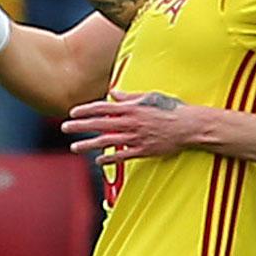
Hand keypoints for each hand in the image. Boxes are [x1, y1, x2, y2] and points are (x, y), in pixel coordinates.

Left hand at [62, 89, 199, 162]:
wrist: (190, 127)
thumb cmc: (173, 110)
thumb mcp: (151, 97)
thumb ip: (130, 97)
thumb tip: (114, 94)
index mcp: (132, 108)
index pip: (103, 108)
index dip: (86, 110)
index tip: (73, 112)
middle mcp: (131, 122)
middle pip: (99, 124)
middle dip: (80, 126)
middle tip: (64, 128)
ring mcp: (136, 138)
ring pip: (107, 141)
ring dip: (89, 144)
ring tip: (75, 147)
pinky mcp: (144, 151)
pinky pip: (122, 156)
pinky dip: (109, 159)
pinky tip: (98, 160)